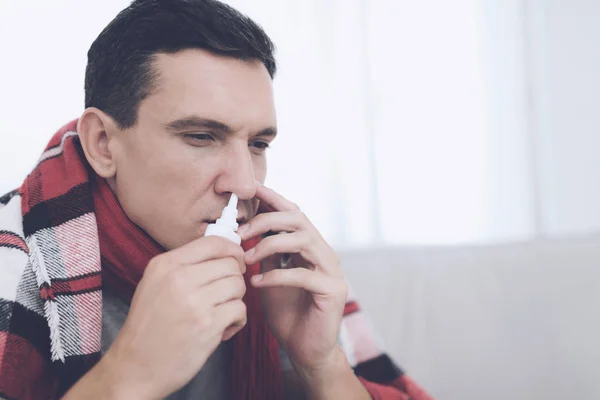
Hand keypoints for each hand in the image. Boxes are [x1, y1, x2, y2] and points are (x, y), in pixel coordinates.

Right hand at [96, 236, 246, 398]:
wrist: (134, 367)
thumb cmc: (149, 326)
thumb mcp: (155, 284)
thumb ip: (184, 265)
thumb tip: (224, 253)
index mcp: (166, 264)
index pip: (213, 242)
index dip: (232, 250)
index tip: (236, 262)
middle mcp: (179, 278)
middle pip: (230, 264)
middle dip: (234, 279)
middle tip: (224, 295)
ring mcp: (194, 301)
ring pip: (238, 285)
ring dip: (236, 300)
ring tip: (221, 312)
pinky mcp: (208, 324)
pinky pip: (240, 309)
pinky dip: (237, 320)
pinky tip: (223, 328)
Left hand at [238, 182, 348, 377]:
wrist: (305, 350)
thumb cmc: (287, 313)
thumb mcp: (270, 275)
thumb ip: (265, 253)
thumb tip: (245, 228)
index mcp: (310, 247)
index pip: (293, 213)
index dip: (274, 198)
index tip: (250, 189)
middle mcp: (324, 253)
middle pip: (299, 219)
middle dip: (267, 219)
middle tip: (240, 231)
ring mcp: (332, 271)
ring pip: (304, 240)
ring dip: (270, 244)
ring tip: (247, 257)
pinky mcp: (333, 291)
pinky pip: (303, 275)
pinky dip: (277, 276)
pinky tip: (257, 282)